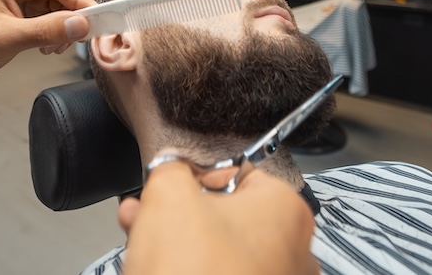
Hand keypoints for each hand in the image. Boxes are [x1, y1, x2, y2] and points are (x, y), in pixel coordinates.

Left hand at [0, 0, 94, 83]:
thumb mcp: (6, 40)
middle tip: (79, 38)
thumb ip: (46, 30)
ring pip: (66, 1)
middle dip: (77, 13)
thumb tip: (81, 24)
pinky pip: (57, 12)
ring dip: (68, 25)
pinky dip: (60, 29)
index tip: (98, 21)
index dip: (82, 1)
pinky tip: (49, 44)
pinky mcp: (29, 5)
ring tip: (54, 46)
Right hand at [118, 156, 319, 274]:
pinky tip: (155, 266)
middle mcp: (294, 251)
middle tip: (144, 211)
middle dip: (178, 212)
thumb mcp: (169, 195)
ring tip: (137, 240)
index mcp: (287, 210)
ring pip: (220, 252)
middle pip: (227, 216)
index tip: (169, 184)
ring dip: (178, 242)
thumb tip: (174, 167)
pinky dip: (191, 270)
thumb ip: (172, 168)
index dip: (195, 177)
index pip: (239, 173)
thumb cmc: (191, 273)